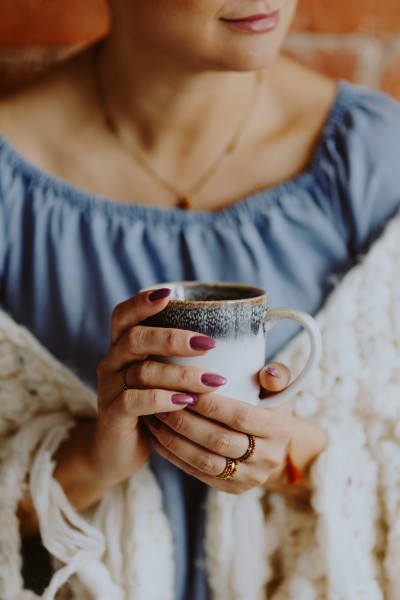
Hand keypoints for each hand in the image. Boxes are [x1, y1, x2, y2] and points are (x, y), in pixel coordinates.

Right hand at [92, 287, 227, 488]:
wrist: (117, 451)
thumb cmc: (151, 408)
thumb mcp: (161, 378)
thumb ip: (178, 357)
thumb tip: (225, 335)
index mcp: (121, 347)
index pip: (123, 315)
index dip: (142, 302)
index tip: (169, 294)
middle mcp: (111, 362)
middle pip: (135, 339)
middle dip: (173, 339)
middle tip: (208, 344)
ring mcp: (108, 388)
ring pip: (141, 372)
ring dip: (180, 375)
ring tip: (212, 380)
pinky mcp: (112, 414)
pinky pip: (135, 400)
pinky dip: (163, 399)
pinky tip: (186, 402)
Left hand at [143, 362, 293, 493]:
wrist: (273, 444)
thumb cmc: (269, 406)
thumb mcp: (277, 389)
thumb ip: (277, 376)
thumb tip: (267, 373)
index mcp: (279, 429)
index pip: (240, 417)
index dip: (211, 405)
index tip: (186, 389)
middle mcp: (267, 458)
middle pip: (219, 440)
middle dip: (186, 422)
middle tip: (161, 403)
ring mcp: (250, 477)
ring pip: (205, 461)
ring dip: (175, 440)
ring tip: (154, 419)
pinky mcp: (232, 488)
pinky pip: (197, 473)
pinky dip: (174, 456)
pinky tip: (157, 438)